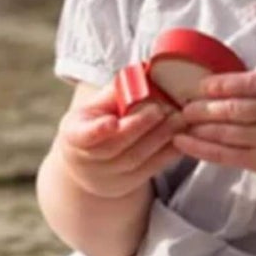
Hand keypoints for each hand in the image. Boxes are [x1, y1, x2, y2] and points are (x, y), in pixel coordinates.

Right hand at [54, 94, 183, 199]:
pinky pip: (151, 169)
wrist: (88, 166)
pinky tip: (181, 137)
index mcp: (74, 136)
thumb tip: (141, 72)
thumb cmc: (93, 125)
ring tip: (178, 119)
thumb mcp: (92, 109)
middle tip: (161, 109)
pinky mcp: (129, 183)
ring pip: (136, 158)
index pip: (84, 135)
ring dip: (160, 137)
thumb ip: (114, 94)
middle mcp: (88, 160)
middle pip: (116, 146)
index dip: (98, 130)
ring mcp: (108, 176)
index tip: (112, 122)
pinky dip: (169, 153)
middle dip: (140, 126)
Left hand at [175, 70, 255, 184]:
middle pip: (234, 110)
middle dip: (203, 108)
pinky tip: (182, 142)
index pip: (250, 84)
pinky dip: (201, 149)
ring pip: (226, 134)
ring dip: (198, 127)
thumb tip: (217, 78)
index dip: (222, 84)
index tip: (201, 85)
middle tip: (182, 105)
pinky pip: (225, 156)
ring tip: (178, 121)